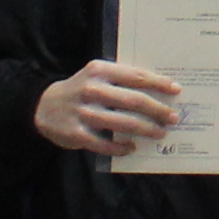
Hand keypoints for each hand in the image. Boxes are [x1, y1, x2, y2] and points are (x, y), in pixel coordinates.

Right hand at [34, 61, 178, 154]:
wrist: (43, 106)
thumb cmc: (80, 89)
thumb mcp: (96, 75)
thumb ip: (121, 79)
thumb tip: (158, 90)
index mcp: (99, 71)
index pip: (136, 76)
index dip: (158, 84)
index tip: (176, 90)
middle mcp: (91, 89)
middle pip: (133, 101)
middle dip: (157, 110)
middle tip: (173, 117)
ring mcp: (83, 112)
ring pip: (123, 123)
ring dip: (145, 129)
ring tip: (159, 133)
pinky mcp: (76, 134)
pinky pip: (105, 144)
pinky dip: (121, 147)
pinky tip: (132, 148)